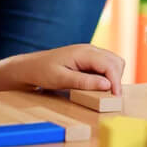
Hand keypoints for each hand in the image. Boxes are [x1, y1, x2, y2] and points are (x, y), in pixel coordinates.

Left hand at [8, 44, 124, 97]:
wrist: (29, 66)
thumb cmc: (42, 72)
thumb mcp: (61, 79)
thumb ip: (84, 82)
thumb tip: (107, 85)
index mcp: (83, 52)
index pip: (109, 64)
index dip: (116, 81)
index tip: (116, 97)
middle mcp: (88, 49)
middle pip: (115, 61)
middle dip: (117, 78)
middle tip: (111, 96)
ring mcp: (89, 52)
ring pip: (113, 62)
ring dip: (114, 76)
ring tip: (106, 91)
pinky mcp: (87, 58)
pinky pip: (105, 64)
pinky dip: (107, 74)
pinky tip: (99, 85)